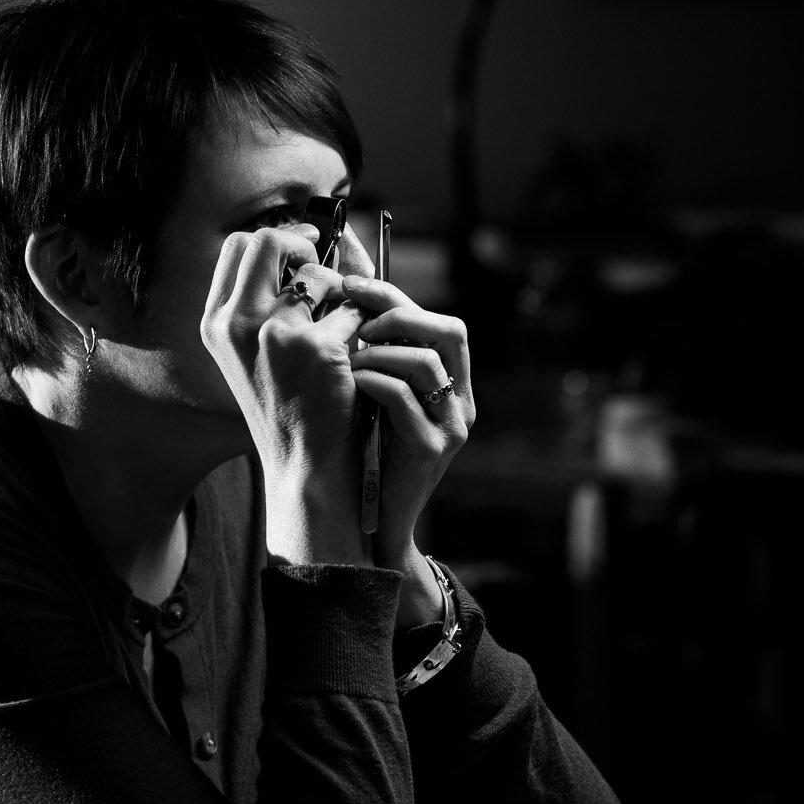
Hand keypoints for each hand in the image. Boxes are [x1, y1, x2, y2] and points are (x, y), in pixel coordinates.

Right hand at [201, 224, 368, 565]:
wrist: (304, 468)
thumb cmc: (289, 408)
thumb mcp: (261, 353)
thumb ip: (272, 300)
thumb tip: (320, 237)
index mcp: (218, 323)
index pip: (239, 246)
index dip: (277, 239)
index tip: (305, 252)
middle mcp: (239, 323)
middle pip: (271, 241)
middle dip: (306, 247)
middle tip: (331, 271)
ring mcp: (277, 334)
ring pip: (321, 276)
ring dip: (342, 295)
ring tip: (347, 331)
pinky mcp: (320, 348)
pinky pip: (355, 309)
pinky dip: (364, 327)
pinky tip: (360, 356)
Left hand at [340, 265, 474, 623]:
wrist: (371, 523)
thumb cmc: (364, 453)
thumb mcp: (374, 396)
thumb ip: (373, 353)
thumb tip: (343, 293)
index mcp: (451, 385)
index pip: (440, 321)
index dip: (398, 295)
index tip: (351, 281)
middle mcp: (460, 402)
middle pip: (448, 330)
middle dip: (396, 312)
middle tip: (351, 309)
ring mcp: (450, 428)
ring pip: (427, 362)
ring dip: (380, 349)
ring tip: (347, 356)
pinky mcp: (430, 451)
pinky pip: (404, 398)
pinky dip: (373, 380)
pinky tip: (348, 382)